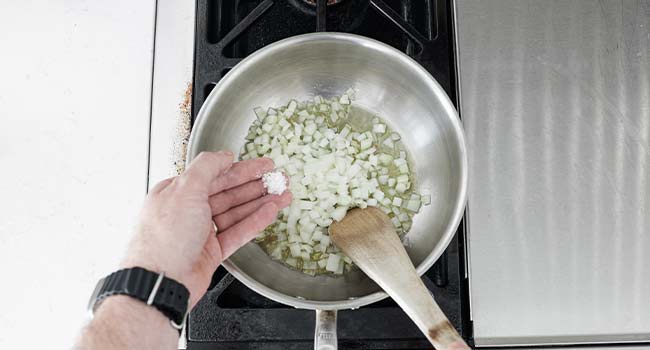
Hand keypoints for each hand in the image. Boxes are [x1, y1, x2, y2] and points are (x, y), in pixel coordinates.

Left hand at [121, 151, 291, 307]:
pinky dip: (254, 222)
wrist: (162, 282)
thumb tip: (223, 155)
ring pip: (237, 213)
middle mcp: (189, 211)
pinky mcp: (212, 252)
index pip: (215, 175)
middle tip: (278, 180)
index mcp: (177, 193)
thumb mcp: (185, 189)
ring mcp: (201, 232)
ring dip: (260, 203)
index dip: (242, 169)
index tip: (262, 165)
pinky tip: (270, 213)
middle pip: (229, 193)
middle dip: (256, 185)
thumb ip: (207, 167)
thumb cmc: (164, 238)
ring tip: (282, 196)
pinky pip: (238, 233)